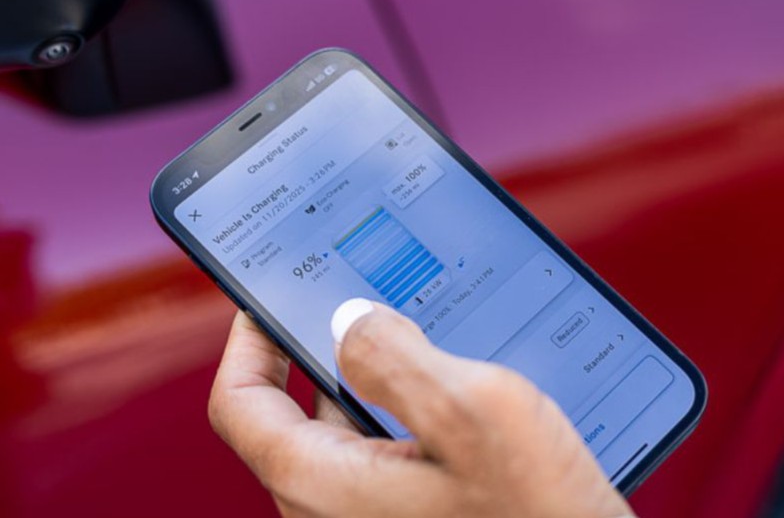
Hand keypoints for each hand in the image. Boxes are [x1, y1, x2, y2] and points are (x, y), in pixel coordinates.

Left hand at [208, 303, 631, 517]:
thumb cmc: (538, 512)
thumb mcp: (471, 410)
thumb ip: (395, 356)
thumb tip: (347, 319)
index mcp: (321, 484)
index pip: (238, 401)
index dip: (249, 336)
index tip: (274, 293)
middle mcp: (330, 512)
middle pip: (295, 413)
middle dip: (327, 351)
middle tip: (371, 300)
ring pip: (348, 433)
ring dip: (381, 382)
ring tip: (433, 341)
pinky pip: (387, 457)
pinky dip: (410, 416)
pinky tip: (463, 395)